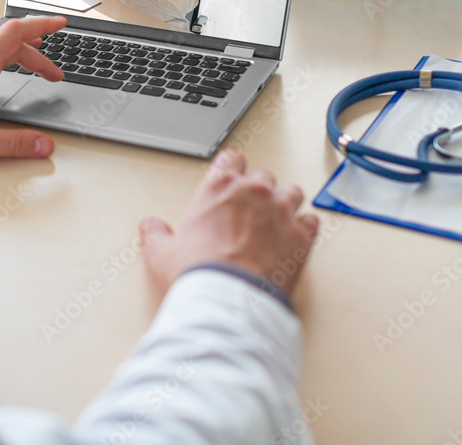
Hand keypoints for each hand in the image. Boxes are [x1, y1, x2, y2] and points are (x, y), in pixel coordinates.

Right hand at [139, 150, 318, 296]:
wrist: (229, 301)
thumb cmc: (198, 274)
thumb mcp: (161, 254)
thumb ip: (156, 235)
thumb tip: (150, 227)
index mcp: (218, 188)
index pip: (230, 160)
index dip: (231, 168)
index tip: (231, 175)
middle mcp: (253, 193)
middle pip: (262, 176)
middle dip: (257, 189)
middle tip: (249, 206)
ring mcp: (281, 213)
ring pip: (292, 192)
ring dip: (285, 202)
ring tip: (277, 216)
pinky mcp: (302, 237)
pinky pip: (312, 221)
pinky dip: (305, 227)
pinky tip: (297, 235)